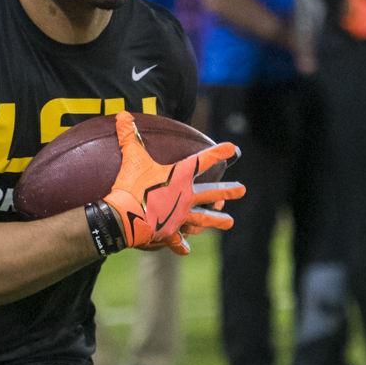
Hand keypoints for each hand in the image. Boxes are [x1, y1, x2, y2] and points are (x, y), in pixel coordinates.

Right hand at [101, 112, 244, 251]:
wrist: (125, 216)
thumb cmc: (131, 185)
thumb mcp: (131, 157)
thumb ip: (129, 136)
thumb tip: (123, 114)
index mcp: (180, 177)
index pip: (203, 161)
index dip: (219, 153)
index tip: (234, 149)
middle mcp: (185, 197)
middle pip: (211, 193)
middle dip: (228, 191)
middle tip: (242, 189)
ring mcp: (180, 216)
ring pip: (203, 218)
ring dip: (217, 220)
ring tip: (230, 222)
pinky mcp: (169, 232)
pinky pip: (177, 240)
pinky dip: (180, 245)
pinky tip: (186, 250)